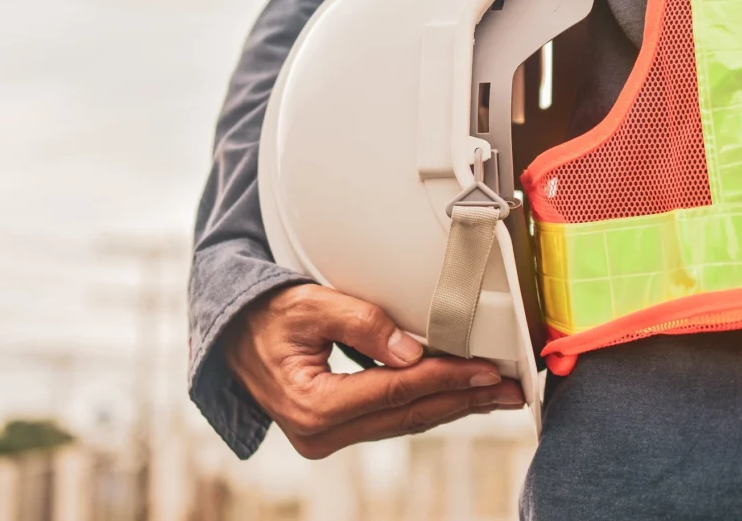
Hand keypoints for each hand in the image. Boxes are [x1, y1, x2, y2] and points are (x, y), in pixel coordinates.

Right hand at [223, 283, 523, 458]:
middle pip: (407, 414)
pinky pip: (390, 419)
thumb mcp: (309, 305)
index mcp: (311, 405)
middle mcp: (319, 432)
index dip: (444, 378)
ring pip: (404, 421)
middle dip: (462, 399)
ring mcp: (326, 437)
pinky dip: (426, 405)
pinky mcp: (334, 431)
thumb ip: (361, 323)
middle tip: (510, 390)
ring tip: (495, 394)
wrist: (231, 335)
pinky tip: (455, 396)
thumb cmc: (265, 315)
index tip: (485, 368)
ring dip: (452, 405)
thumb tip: (414, 352)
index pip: (394, 391)